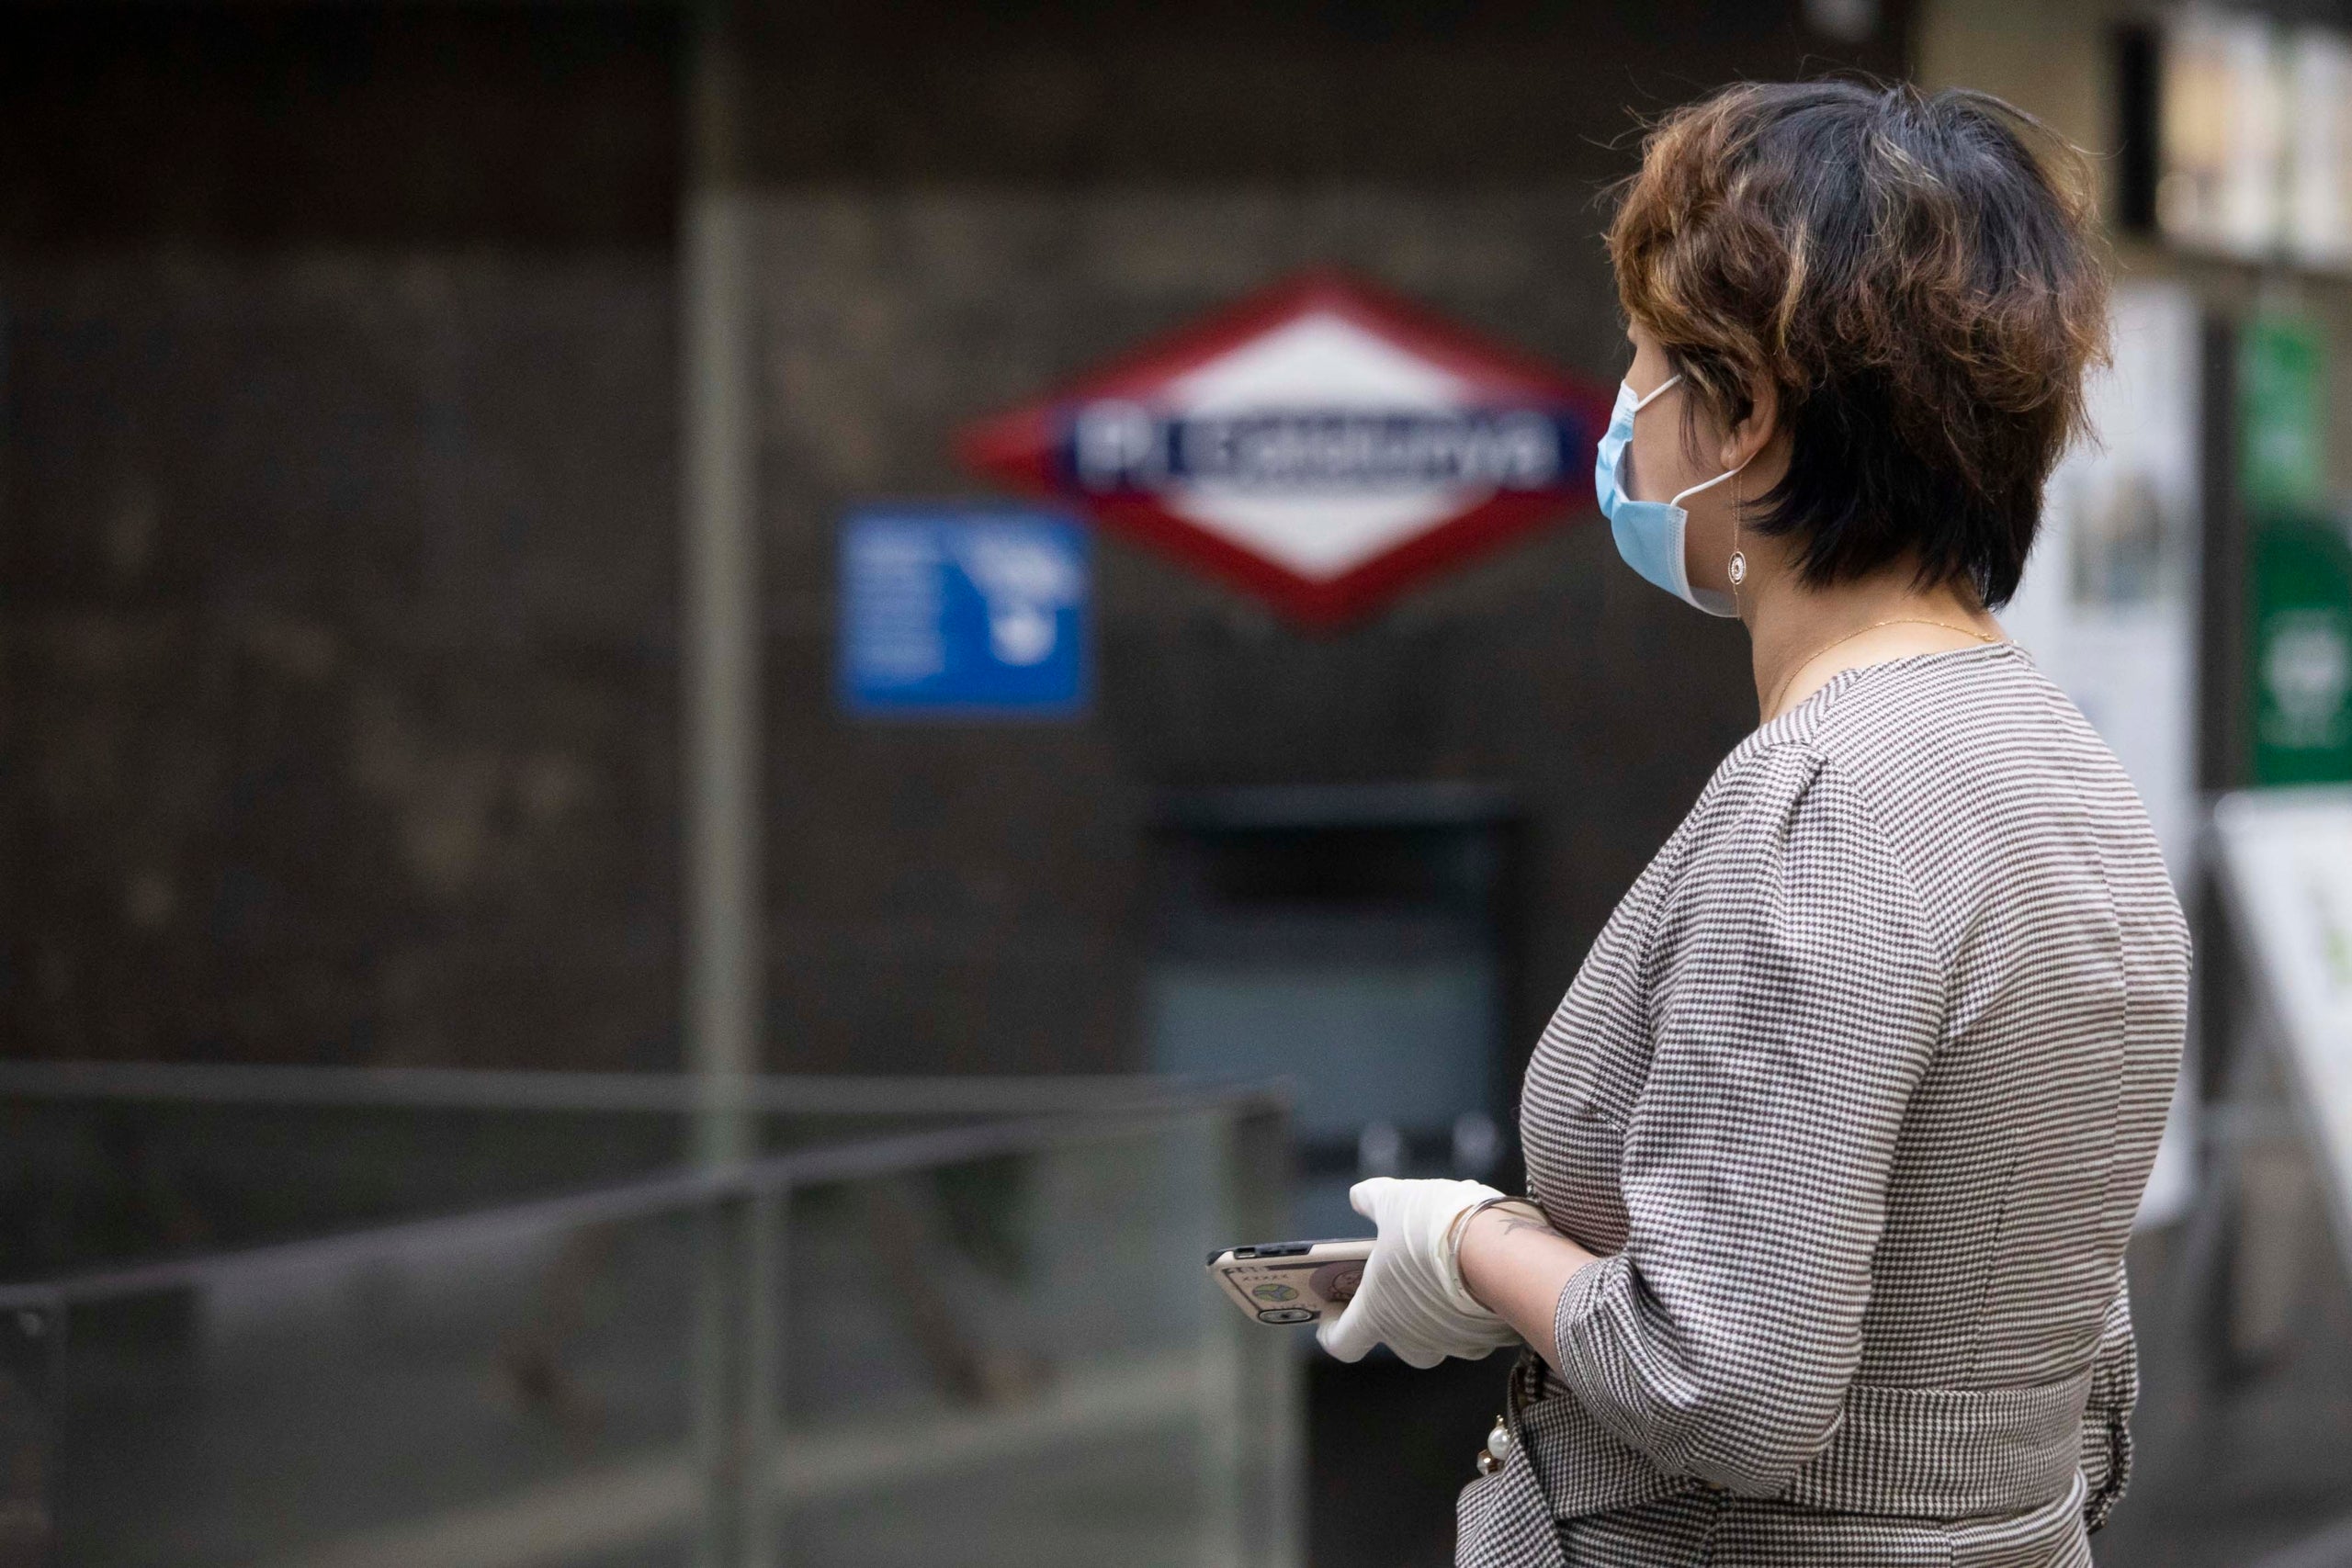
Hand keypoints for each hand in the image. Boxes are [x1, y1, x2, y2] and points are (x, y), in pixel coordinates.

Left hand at [1315, 1177, 1523, 1367]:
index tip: (1331, 1314)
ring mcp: (1453, 1343)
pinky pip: (1474, 1328)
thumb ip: (1372, 1200)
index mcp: (1377, 1314)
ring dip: (1435, 1312)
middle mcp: (1413, 1339)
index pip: (1343, 1342)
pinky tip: (1477, 1277)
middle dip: (1395, 1317)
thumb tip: (1359, 1198)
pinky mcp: (1489, 1337)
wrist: (1500, 1249)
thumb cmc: (1432, 1229)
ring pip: (1439, 1336)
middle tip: (1397, 1284)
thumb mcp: (1395, 1199)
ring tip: (1442, 1273)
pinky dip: (1470, 1309)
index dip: (1333, 1330)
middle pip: (1397, 1341)